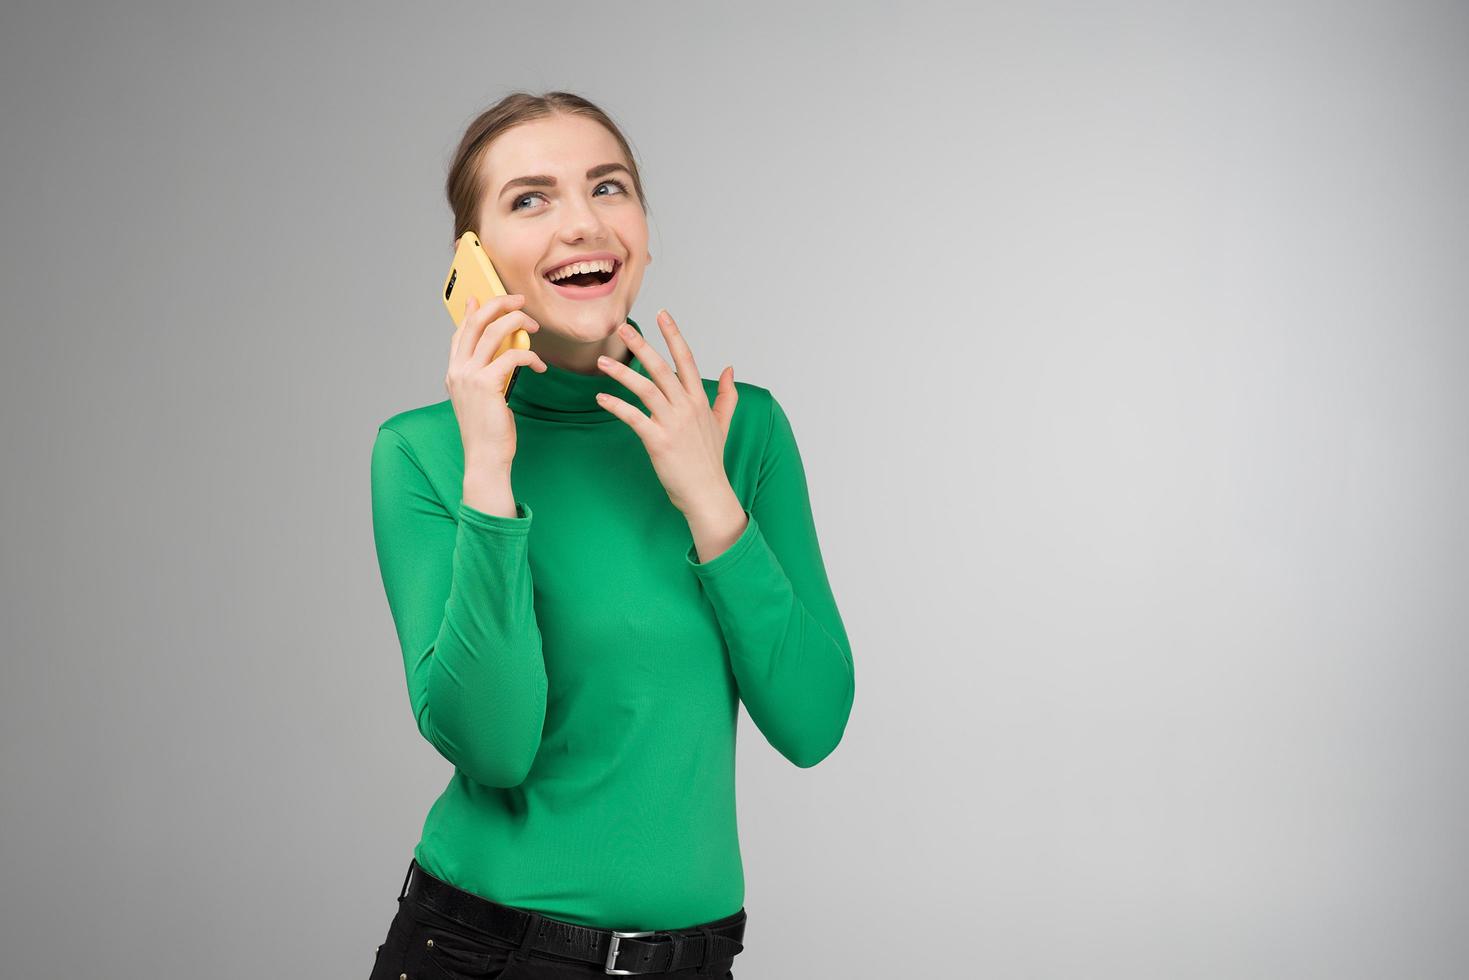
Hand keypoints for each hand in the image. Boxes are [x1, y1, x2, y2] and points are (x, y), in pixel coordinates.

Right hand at [445, 293, 547, 472]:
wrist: (485, 457)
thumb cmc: (488, 431)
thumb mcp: (482, 398)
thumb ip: (486, 374)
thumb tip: (502, 355)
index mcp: (454, 373)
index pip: (461, 332)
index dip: (472, 312)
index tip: (482, 298)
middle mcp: (457, 370)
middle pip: (476, 322)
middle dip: (499, 304)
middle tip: (519, 300)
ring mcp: (469, 376)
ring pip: (494, 332)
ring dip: (517, 321)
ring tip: (533, 325)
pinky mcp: (486, 384)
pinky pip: (512, 356)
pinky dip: (530, 356)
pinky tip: (539, 366)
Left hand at [594, 309, 738, 517]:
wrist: (707, 492)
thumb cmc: (710, 460)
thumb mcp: (723, 423)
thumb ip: (728, 395)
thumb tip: (729, 368)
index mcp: (699, 400)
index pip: (686, 359)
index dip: (674, 335)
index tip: (663, 314)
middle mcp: (687, 407)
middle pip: (662, 368)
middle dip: (641, 345)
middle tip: (621, 328)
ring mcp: (673, 424)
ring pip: (645, 388)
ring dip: (622, 373)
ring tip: (602, 361)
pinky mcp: (658, 441)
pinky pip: (633, 417)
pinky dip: (616, 405)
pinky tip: (601, 397)